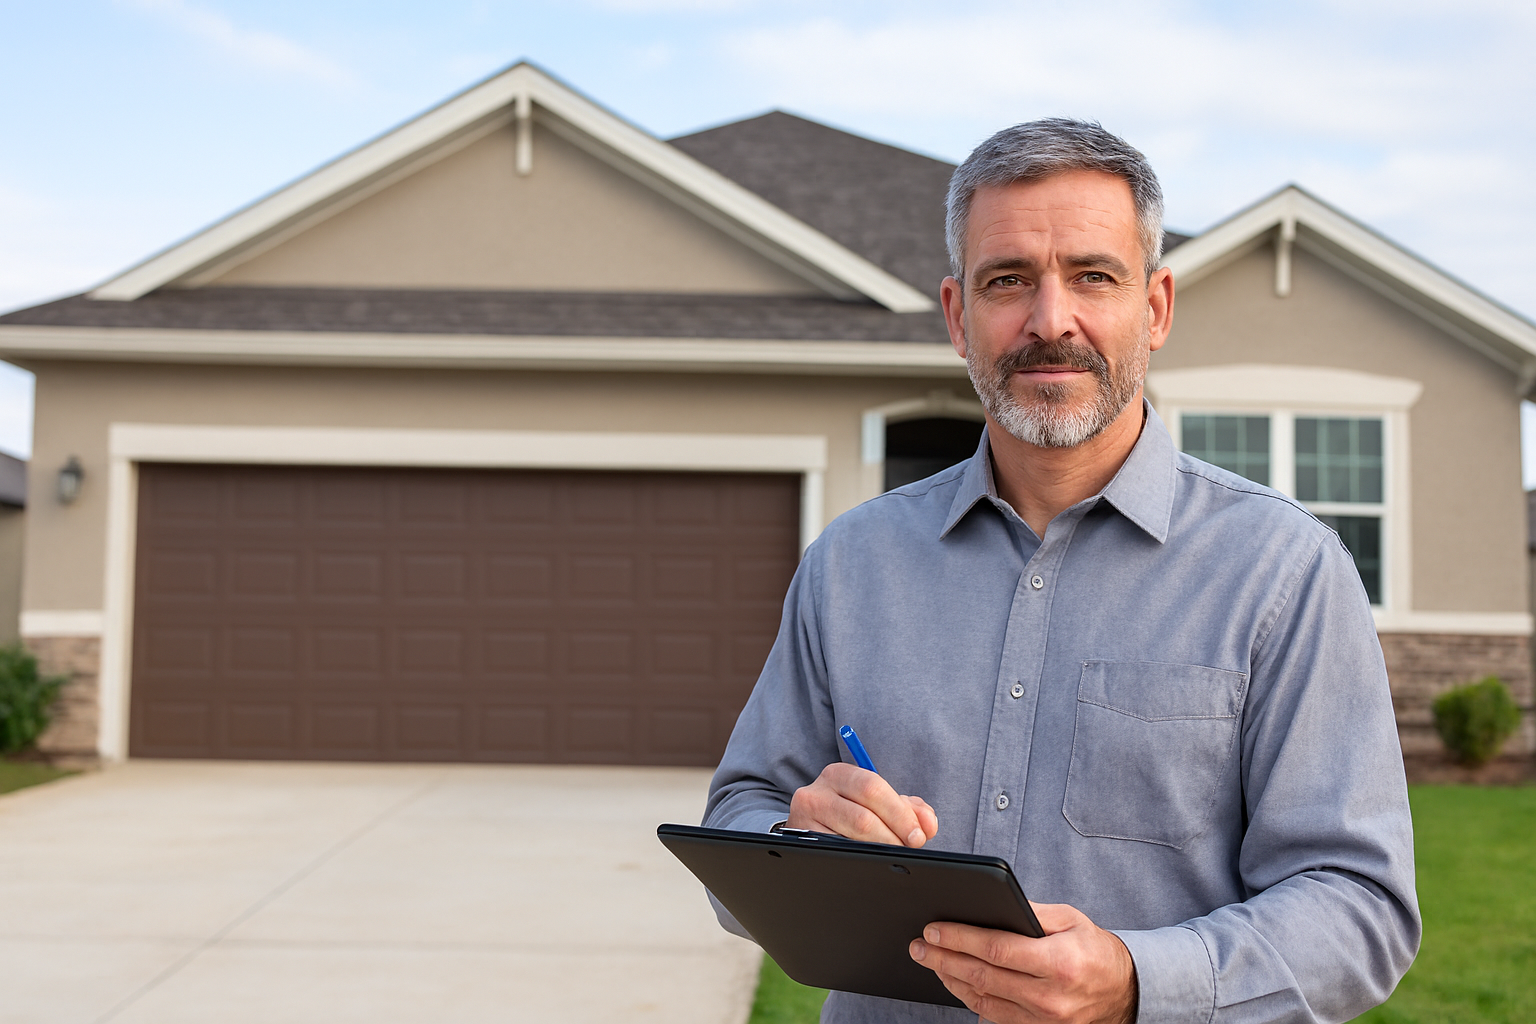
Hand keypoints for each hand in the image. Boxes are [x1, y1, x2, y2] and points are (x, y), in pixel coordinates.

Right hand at [787, 762, 938, 846]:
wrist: (810, 827)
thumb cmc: (850, 813)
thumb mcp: (877, 803)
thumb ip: (908, 809)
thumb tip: (927, 824)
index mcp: (839, 774)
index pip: (873, 788)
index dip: (900, 814)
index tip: (919, 835)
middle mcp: (817, 792)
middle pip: (863, 815)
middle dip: (894, 834)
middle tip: (910, 847)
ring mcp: (805, 818)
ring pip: (851, 837)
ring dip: (882, 849)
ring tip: (895, 854)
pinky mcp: (801, 841)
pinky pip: (837, 853)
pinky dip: (861, 858)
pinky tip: (872, 861)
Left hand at [909, 903, 1136, 1023]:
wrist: (1126, 992)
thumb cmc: (1096, 950)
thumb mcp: (1069, 920)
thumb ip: (1030, 912)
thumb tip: (989, 902)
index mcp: (1058, 962)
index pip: (996, 950)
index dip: (960, 939)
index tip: (934, 929)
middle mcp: (1050, 996)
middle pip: (983, 977)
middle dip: (944, 959)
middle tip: (919, 945)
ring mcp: (1043, 1020)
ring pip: (983, 1000)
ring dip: (950, 980)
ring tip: (930, 960)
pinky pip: (994, 1016)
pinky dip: (970, 998)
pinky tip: (955, 981)